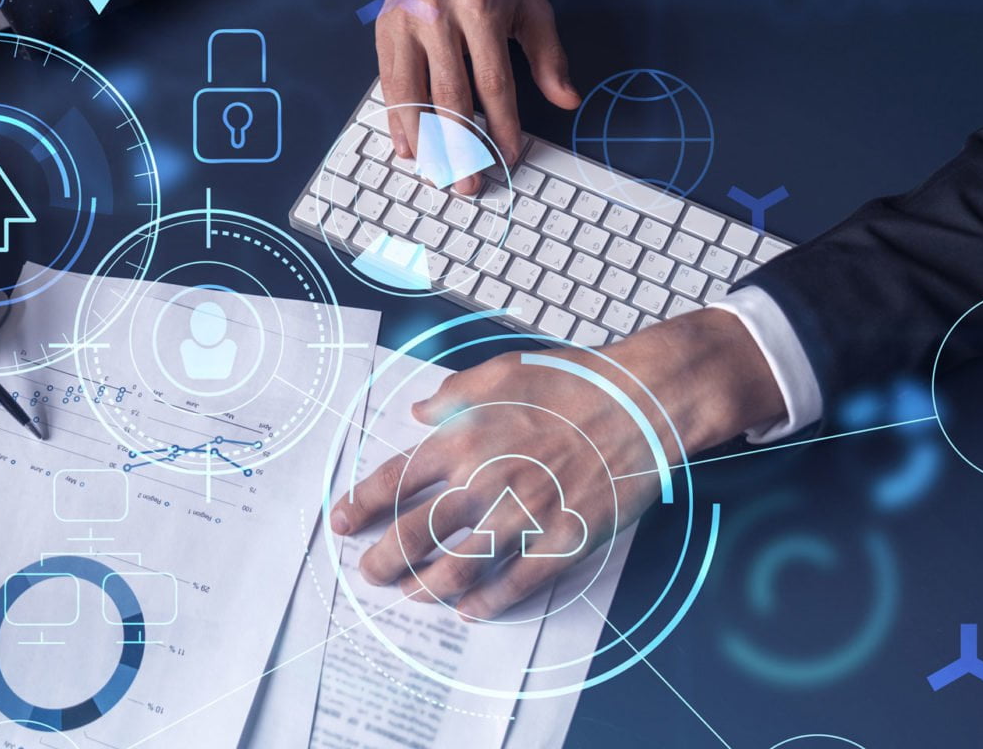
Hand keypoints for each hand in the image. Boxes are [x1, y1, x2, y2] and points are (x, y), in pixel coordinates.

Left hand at [329, 310, 784, 618]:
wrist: (641, 402)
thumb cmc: (572, 380)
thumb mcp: (499, 371)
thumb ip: (451, 395)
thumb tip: (417, 411)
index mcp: (463, 439)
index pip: (393, 481)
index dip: (360, 506)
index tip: (341, 524)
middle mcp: (484, 481)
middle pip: (414, 534)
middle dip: (382, 560)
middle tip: (369, 573)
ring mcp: (523, 517)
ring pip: (458, 569)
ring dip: (425, 587)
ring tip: (410, 594)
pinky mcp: (561, 541)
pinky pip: (515, 584)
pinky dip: (486, 603)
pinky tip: (469, 611)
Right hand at [379, 0, 578, 194]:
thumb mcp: (531, 2)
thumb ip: (548, 55)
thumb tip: (566, 100)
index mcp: (482, 9)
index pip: (493, 83)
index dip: (502, 126)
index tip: (509, 156)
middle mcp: (440, 17)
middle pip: (449, 97)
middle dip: (460, 147)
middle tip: (468, 184)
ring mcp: (407, 23)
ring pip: (412, 95)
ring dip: (424, 143)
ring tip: (436, 174)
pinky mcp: (384, 29)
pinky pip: (389, 84)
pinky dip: (396, 120)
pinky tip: (406, 146)